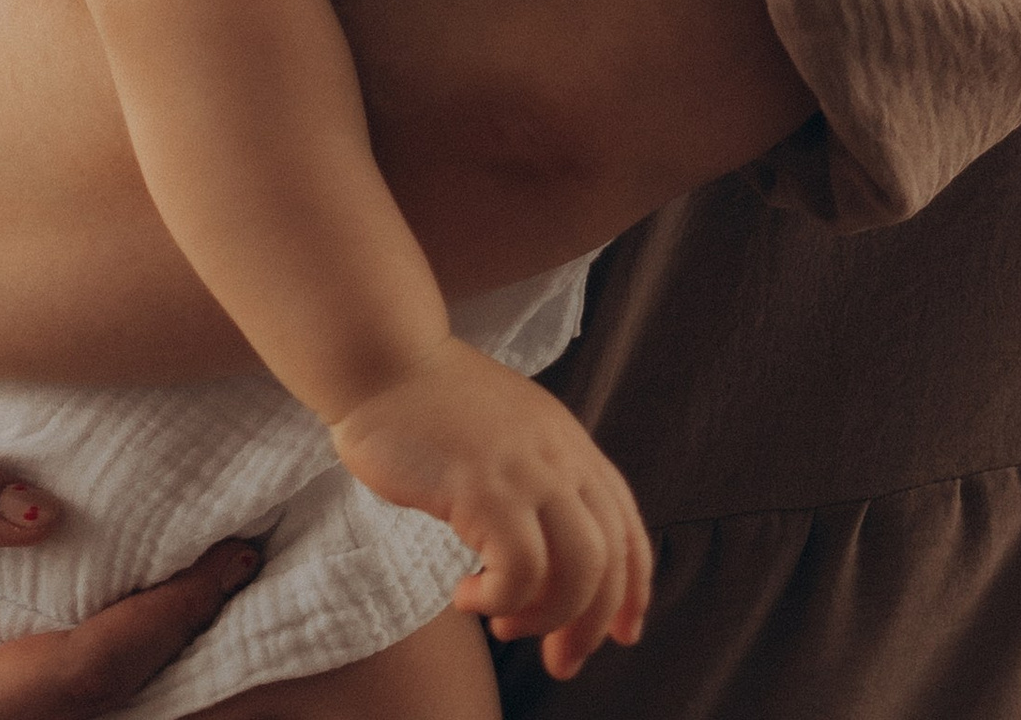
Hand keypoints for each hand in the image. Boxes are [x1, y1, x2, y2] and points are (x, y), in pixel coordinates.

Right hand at [0, 441, 262, 719]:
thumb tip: (48, 510)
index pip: (78, 678)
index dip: (165, 623)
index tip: (231, 558)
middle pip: (100, 713)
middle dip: (182, 642)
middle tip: (247, 559)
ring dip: (156, 662)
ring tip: (219, 580)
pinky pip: (64, 714)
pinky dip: (118, 671)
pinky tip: (161, 613)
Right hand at [329, 334, 649, 680]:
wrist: (385, 358)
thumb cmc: (431, 403)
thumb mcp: (507, 433)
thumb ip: (535, 476)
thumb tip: (549, 551)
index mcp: (569, 444)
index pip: (627, 525)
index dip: (635, 588)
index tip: (624, 635)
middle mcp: (559, 457)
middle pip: (609, 559)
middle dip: (592, 625)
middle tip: (558, 662)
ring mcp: (526, 471)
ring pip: (577, 570)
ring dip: (546, 618)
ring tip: (505, 624)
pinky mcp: (484, 488)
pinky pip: (519, 570)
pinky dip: (498, 601)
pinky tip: (466, 597)